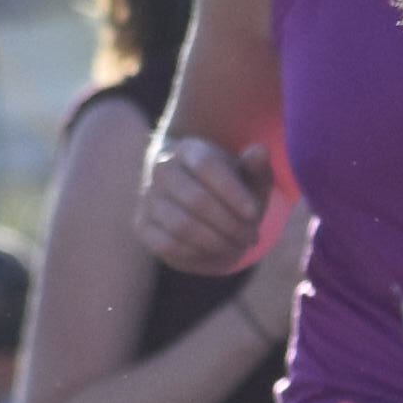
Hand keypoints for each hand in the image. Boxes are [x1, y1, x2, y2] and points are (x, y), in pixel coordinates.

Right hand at [138, 129, 278, 273]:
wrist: (198, 205)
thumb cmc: (230, 190)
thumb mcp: (249, 179)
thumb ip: (256, 168)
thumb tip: (259, 152)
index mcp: (188, 148)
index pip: (206, 165)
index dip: (232, 192)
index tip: (254, 213)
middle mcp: (162, 169)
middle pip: (196, 200)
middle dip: (230, 224)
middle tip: (251, 237)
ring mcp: (148, 197)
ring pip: (182, 226)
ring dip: (217, 242)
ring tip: (239, 246)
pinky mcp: (142, 225)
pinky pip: (169, 245)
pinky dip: (198, 254)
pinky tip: (217, 252)